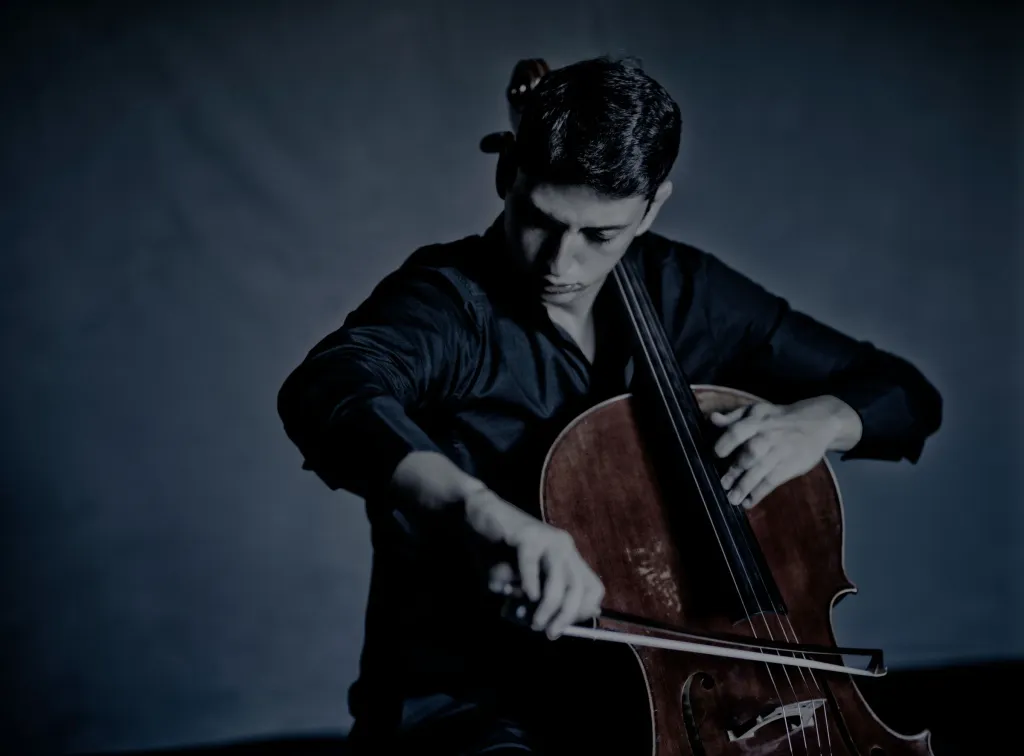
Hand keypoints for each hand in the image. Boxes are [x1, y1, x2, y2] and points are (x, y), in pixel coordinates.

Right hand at [464, 488, 604, 638]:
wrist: (474, 515)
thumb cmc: (495, 551)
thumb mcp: (517, 581)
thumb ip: (533, 599)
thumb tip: (547, 623)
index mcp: (566, 556)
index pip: (593, 589)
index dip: (582, 612)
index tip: (561, 626)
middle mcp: (563, 547)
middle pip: (579, 588)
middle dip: (566, 616)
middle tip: (548, 632)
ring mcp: (547, 539)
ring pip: (560, 582)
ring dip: (547, 607)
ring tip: (533, 620)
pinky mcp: (527, 535)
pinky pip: (532, 568)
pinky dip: (528, 586)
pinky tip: (518, 593)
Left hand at [710, 396, 861, 508]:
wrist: (818, 422)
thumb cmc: (778, 418)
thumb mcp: (757, 411)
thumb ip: (733, 417)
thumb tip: (712, 419)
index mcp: (757, 421)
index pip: (739, 430)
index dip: (727, 442)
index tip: (716, 454)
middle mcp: (768, 436)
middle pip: (751, 453)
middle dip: (736, 470)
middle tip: (723, 484)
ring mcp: (780, 452)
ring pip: (761, 471)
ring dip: (745, 486)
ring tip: (732, 499)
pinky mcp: (790, 466)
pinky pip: (772, 481)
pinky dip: (760, 493)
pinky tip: (748, 502)